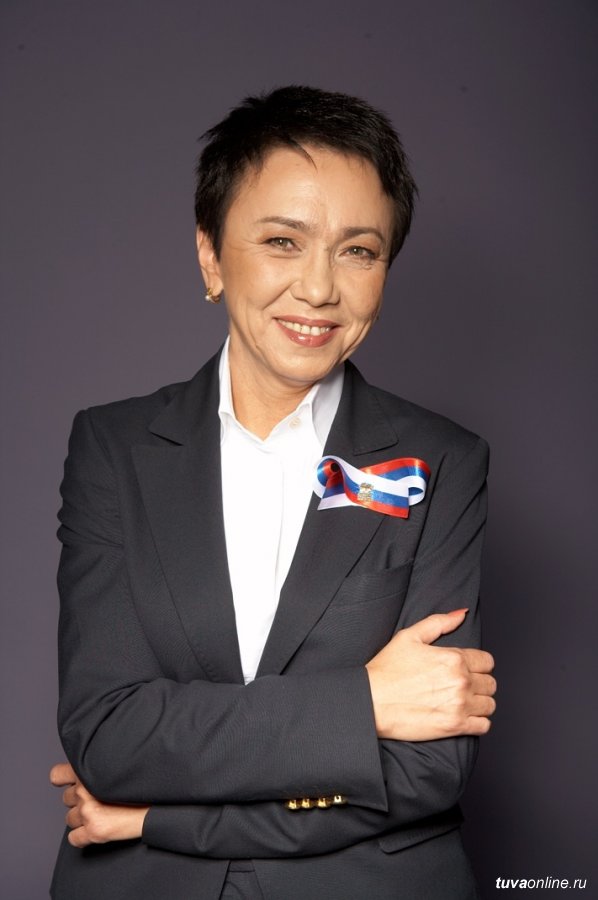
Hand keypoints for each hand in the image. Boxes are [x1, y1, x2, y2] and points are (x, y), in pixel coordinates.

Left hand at [50, 763, 148, 847]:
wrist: (158, 803)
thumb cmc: (141, 783)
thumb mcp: (119, 767)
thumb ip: (101, 768)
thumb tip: (92, 772)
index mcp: (89, 769)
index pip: (57, 774)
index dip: (63, 780)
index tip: (72, 783)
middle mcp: (84, 790)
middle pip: (66, 799)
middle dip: (79, 801)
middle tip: (98, 801)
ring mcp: (87, 812)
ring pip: (70, 819)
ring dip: (82, 819)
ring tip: (102, 814)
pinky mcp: (93, 831)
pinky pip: (74, 838)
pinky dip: (82, 837)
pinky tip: (96, 831)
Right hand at [366, 609, 495, 740]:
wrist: (371, 701)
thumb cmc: (386, 670)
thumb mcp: (409, 636)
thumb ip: (440, 622)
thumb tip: (461, 614)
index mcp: (453, 658)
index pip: (487, 661)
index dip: (478, 664)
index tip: (468, 669)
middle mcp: (461, 681)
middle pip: (491, 683)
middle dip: (480, 683)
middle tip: (463, 686)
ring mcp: (459, 705)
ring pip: (490, 705)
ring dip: (480, 703)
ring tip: (463, 702)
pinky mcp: (455, 726)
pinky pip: (484, 726)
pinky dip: (478, 722)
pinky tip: (464, 717)